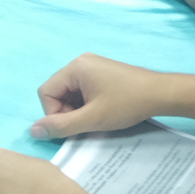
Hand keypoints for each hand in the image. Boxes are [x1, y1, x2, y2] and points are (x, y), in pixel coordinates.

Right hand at [32, 52, 175, 139]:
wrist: (161, 93)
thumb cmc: (127, 104)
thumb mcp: (92, 119)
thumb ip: (62, 126)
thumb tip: (33, 131)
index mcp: (75, 67)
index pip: (46, 92)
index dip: (54, 113)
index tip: (74, 125)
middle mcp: (80, 62)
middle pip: (57, 91)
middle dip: (67, 111)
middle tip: (87, 123)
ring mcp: (92, 66)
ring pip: (70, 92)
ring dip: (78, 109)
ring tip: (97, 117)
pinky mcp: (102, 72)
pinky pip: (82, 89)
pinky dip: (87, 103)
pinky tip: (103, 110)